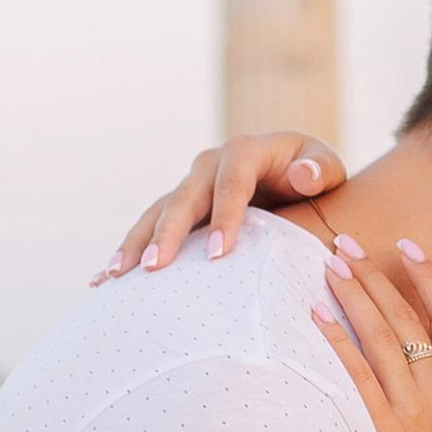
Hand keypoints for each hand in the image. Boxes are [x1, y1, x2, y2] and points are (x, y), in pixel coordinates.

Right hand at [93, 132, 346, 281]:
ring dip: (136, 242)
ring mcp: (190, 186)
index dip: (225, 216)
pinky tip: (104, 279)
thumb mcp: (326, 167)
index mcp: (245, 151)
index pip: (232, 183)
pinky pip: (149, 227)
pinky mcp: (179, 207)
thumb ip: (320, 169)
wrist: (292, 172)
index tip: (219, 254)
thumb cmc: (313, 174)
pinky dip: (128, 250)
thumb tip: (303, 175)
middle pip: (184, 198)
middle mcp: (209, 165)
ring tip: (116, 275)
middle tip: (153, 266)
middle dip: (167, 233)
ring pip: (157, 212)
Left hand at [311, 240, 431, 431]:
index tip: (407, 245)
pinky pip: (358, 375)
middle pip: (410, 318)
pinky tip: (318, 318)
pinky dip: (339, 341)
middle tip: (348, 244)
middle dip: (378, 275)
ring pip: (384, 337)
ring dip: (355, 297)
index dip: (429, 276)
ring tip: (329, 266)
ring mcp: (415, 412)